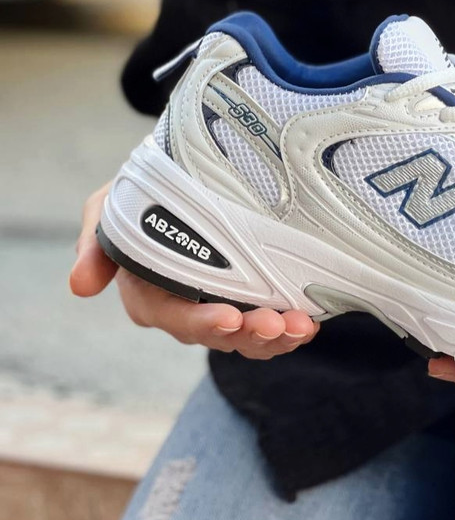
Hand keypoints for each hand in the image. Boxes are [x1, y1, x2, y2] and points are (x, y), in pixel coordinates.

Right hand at [70, 183, 318, 358]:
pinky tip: (309, 323)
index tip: (229, 315)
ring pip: (247, 337)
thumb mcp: (109, 208)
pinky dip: (290, 329)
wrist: (184, 183)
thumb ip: (95, 243)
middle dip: (248, 333)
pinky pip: (269, 326)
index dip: (201, 321)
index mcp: (150, 295)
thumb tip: (79, 286)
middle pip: (217, 333)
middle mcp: (186, 309)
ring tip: (299, 327)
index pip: (172, 317)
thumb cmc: (141, 198)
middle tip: (275, 324)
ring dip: (275, 337)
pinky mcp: (251, 301)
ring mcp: (221, 308)